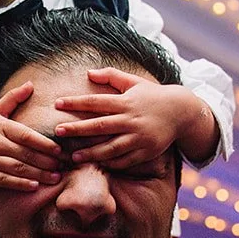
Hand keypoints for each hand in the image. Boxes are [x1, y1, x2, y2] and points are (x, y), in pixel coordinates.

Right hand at [0, 82, 64, 191]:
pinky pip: (5, 181)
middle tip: (62, 167)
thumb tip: (30, 84)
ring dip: (38, 174)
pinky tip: (35, 186)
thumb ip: (13, 98)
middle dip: (45, 161)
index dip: (44, 144)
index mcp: (0, 127)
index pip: (26, 135)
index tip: (59, 151)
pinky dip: (21, 184)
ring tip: (55, 178)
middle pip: (24, 153)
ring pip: (17, 168)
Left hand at [53, 68, 216, 166]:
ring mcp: (139, 138)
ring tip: (74, 156)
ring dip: (91, 153)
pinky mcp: (146, 152)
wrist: (181, 112)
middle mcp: (131, 120)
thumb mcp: (134, 82)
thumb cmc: (152, 95)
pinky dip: (111, 163)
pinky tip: (97, 164)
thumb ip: (111, 76)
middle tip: (58, 132)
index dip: (76, 103)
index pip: (96, 102)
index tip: (57, 104)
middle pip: (100, 126)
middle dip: (77, 129)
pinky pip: (125, 160)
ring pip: (111, 148)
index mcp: (126, 102)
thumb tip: (88, 73)